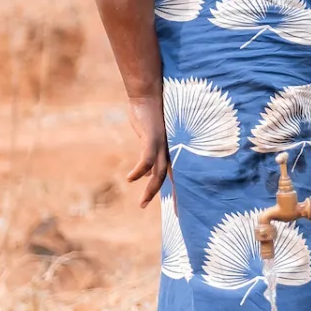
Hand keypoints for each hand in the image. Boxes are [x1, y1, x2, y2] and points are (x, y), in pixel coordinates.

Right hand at [126, 93, 169, 207]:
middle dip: (176, 198)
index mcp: (170, 152)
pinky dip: (138, 171)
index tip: (180, 209)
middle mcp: (169, 151)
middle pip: (174, 178)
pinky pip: (145, 160)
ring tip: (142, 204)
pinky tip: (130, 178)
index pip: (178, 176)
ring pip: (159, 174)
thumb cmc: (149, 115)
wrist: (148, 95)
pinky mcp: (152, 139)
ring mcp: (162, 145)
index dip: (179, 193)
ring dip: (150, 191)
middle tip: (177, 216)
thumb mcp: (150, 139)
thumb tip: (148, 172)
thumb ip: (151, 155)